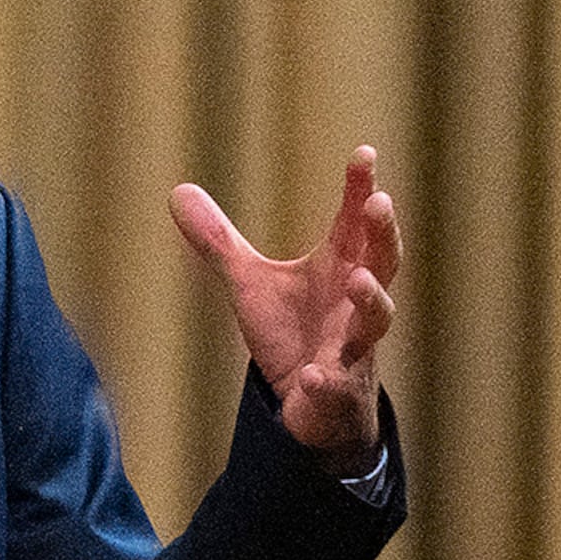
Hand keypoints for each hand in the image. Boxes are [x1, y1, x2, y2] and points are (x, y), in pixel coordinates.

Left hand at [169, 146, 400, 474]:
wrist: (309, 404)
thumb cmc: (291, 333)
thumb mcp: (250, 283)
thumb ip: (220, 242)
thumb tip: (177, 190)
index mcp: (338, 269)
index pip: (355, 223)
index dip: (361, 190)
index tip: (363, 155)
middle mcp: (354, 302)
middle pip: (382, 261)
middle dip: (383, 233)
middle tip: (380, 202)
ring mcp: (351, 346)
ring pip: (375, 321)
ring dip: (371, 300)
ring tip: (359, 279)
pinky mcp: (338, 389)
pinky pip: (336, 385)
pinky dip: (325, 381)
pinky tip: (311, 377)